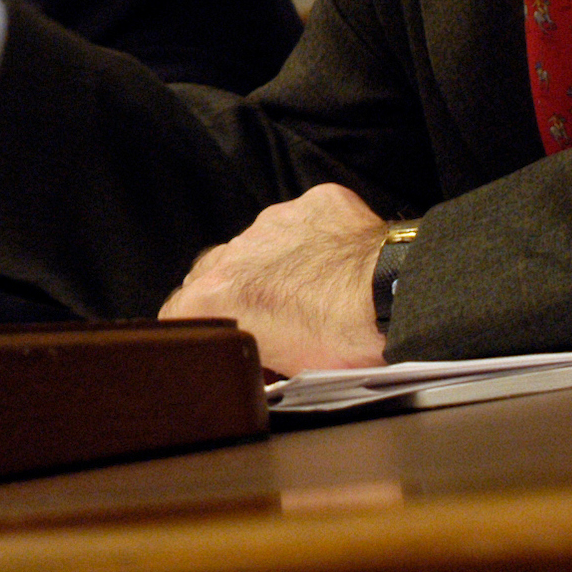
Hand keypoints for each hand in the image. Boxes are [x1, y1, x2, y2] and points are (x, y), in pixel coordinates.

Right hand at [159, 184, 389, 374]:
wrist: (392, 295)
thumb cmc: (341, 339)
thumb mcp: (282, 368)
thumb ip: (250, 351)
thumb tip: (255, 360)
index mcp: (217, 294)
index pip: (179, 309)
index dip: (200, 325)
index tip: (218, 335)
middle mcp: (237, 250)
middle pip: (216, 269)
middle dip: (236, 290)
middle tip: (268, 315)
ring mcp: (275, 221)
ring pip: (261, 242)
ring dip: (275, 262)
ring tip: (312, 287)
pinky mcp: (314, 203)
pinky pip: (304, 220)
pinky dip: (314, 238)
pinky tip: (337, 260)